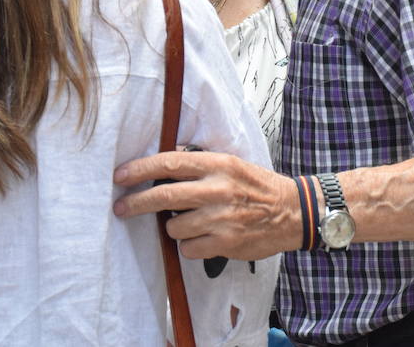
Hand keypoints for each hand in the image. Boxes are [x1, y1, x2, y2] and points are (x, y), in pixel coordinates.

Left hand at [113, 150, 301, 260]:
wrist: (293, 212)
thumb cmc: (257, 186)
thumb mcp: (231, 163)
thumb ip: (199, 164)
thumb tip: (162, 163)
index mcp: (218, 164)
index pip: (170, 163)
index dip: (141, 169)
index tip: (121, 175)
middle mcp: (218, 189)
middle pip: (164, 197)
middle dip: (135, 203)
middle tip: (120, 207)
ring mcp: (221, 218)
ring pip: (173, 227)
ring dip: (174, 227)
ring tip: (191, 222)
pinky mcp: (225, 243)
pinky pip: (188, 249)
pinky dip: (191, 246)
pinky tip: (205, 237)